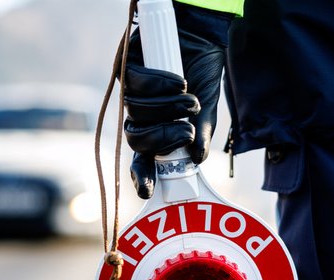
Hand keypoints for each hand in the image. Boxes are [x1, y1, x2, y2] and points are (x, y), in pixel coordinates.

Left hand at [123, 4, 231, 198]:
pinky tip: (179, 81)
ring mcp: (132, 92)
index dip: (141, 176)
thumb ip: (200, 132)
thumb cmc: (203, 72)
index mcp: (158, 129)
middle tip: (185, 132)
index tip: (147, 191)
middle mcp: (141, 114)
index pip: (142, 159)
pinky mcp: (127, 67)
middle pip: (135, 139)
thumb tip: (197, 158)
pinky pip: (136, 86)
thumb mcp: (207, 108)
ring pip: (136, 113)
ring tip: (190, 98)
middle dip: (162, 139)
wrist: (202, 35)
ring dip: (168, 109)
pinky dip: (161, 85)